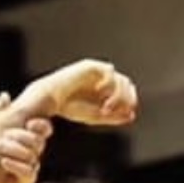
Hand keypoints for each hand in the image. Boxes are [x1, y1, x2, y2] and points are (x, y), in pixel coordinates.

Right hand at [11, 59, 137, 125]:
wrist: (51, 100)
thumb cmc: (71, 108)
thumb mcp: (96, 116)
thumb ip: (114, 116)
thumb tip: (132, 115)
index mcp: (108, 90)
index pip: (129, 92)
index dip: (131, 101)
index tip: (127, 113)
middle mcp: (105, 79)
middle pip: (128, 84)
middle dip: (126, 99)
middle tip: (115, 111)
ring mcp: (98, 72)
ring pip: (121, 79)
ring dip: (118, 95)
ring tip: (105, 108)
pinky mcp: (90, 66)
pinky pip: (109, 71)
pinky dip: (109, 84)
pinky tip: (100, 93)